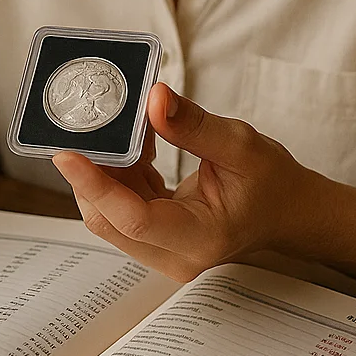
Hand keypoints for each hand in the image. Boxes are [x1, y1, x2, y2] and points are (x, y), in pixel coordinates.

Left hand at [52, 84, 318, 281]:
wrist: (290, 213)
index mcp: (201, 237)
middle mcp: (176, 256)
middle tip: (88, 126)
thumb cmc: (273, 184)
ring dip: (106, 170)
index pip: (134, 218)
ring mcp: (163, 253)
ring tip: (122, 129)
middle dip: (91, 172)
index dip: (95, 185)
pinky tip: (137, 145)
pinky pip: (121, 209)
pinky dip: (120, 174)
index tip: (66, 154)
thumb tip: (153, 98)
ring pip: (109, 214)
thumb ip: (193, 125)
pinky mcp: (155, 241)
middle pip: (109, 218)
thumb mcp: (241, 146)